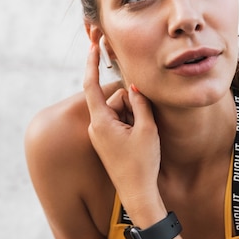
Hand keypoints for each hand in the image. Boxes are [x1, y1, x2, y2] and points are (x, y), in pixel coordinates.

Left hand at [83, 44, 164, 219]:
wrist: (137, 193)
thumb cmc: (142, 164)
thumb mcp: (147, 129)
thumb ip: (141, 103)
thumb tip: (135, 87)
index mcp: (100, 122)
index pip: (92, 85)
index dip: (92, 63)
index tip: (93, 44)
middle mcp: (95, 127)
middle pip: (115, 99)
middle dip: (132, 105)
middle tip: (143, 129)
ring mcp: (100, 134)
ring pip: (120, 111)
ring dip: (134, 117)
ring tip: (141, 140)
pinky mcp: (106, 141)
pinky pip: (120, 122)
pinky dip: (132, 125)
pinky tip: (139, 142)